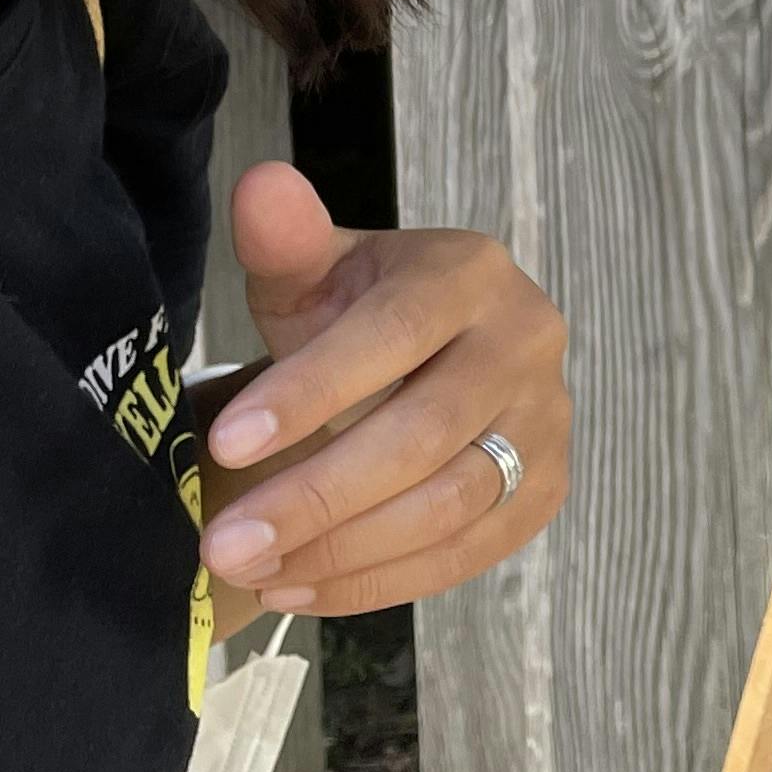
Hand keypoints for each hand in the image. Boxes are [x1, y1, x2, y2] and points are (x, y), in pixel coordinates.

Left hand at [197, 160, 568, 618]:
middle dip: (315, 496)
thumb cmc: (357, 312)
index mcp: (471, 274)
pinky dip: (376, 583)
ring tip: (252, 568)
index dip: (310, 391)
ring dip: (341, 550)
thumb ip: (285, 237)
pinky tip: (299, 586)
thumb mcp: (317, 270)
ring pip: (448, 505)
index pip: (394, 334)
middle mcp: (526, 342)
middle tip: (225, 542)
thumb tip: (261, 186)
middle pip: (423, 435)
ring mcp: (547, 423)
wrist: (429, 359)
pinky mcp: (544, 492)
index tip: (224, 443)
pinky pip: (463, 555)